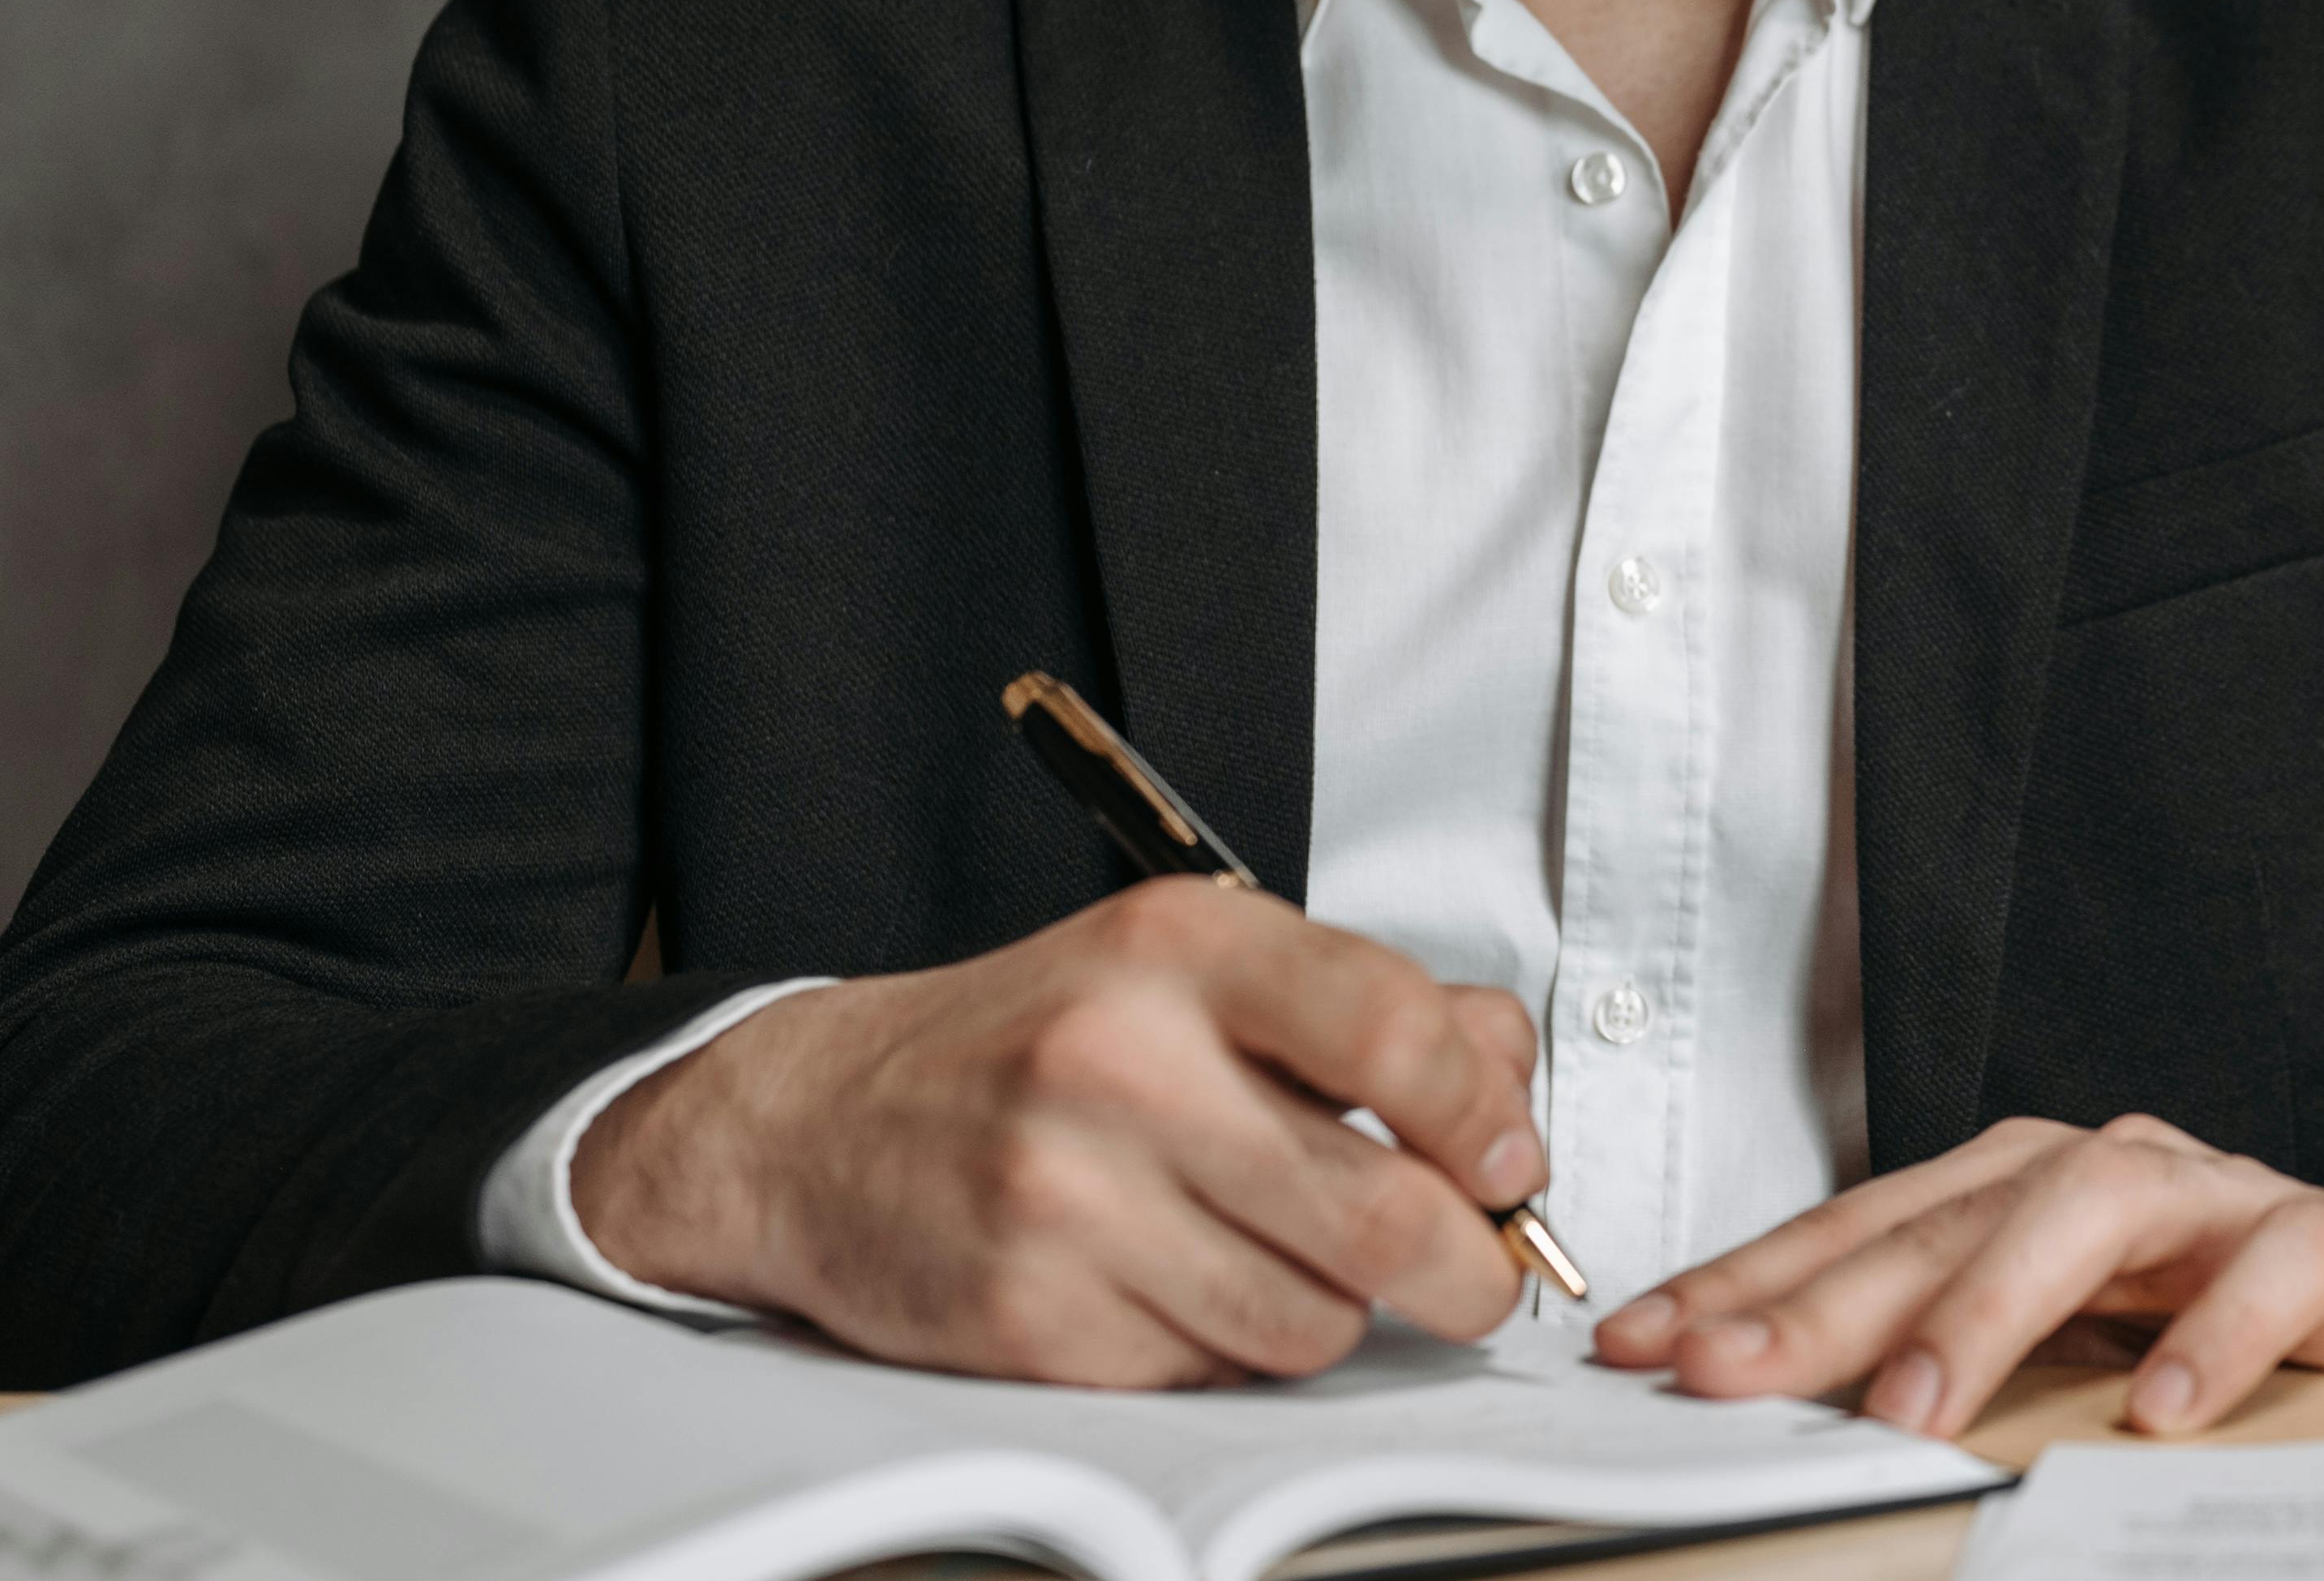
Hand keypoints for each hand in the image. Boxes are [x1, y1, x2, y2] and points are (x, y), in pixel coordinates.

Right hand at [572, 876, 1546, 1385]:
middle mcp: (1123, 1064)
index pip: (1398, 1034)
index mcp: (1182, 949)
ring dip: (1334, 1311)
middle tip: (1476, 1272)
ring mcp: (1070, 1198)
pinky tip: (1180, 1288)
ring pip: (1313, 1319)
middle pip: (1386, 1214)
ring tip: (1284, 1259)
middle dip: (1469, 1268)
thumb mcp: (1194, 966)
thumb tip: (1508, 1106)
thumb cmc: (1036, 1042)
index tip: (1506, 1162)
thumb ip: (1371, 1013)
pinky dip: (1228, 1351)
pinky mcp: (1033, 1317)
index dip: (1487, 1116)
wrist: (814, 1125)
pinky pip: (1214, 1373)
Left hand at [1593, 1114, 2323, 1439]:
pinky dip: (2211, 1336)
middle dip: (1827, 1298)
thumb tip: (1773, 1406)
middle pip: (1950, 1216)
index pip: (1865, 1226)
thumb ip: (1942, 1367)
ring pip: (2093, 1208)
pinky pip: (2270, 1269)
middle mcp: (2108, 1170)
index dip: (1752, 1280)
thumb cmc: (2209, 1336)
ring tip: (1919, 1408)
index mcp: (2024, 1187)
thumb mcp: (2056, 1359)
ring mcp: (2217, 1195)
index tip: (1642, 1339)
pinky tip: (2156, 1414)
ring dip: (1993, 1307)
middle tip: (1728, 1371)